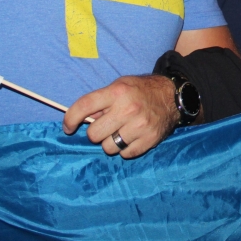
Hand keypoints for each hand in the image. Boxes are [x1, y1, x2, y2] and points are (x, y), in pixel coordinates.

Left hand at [63, 75, 178, 158]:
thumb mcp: (120, 86)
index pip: (84, 107)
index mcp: (117, 92)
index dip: (71, 119)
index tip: (68, 127)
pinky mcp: (149, 140)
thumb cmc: (140, 90)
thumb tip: (83, 120)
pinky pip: (125, 154)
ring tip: (120, 132)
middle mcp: (128, 109)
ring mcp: (140, 126)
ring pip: (108, 148)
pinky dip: (125, 149)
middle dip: (96, 132)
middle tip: (106, 126)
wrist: (172, 97)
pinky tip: (132, 137)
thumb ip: (101, 101)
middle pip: (94, 134)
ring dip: (110, 142)